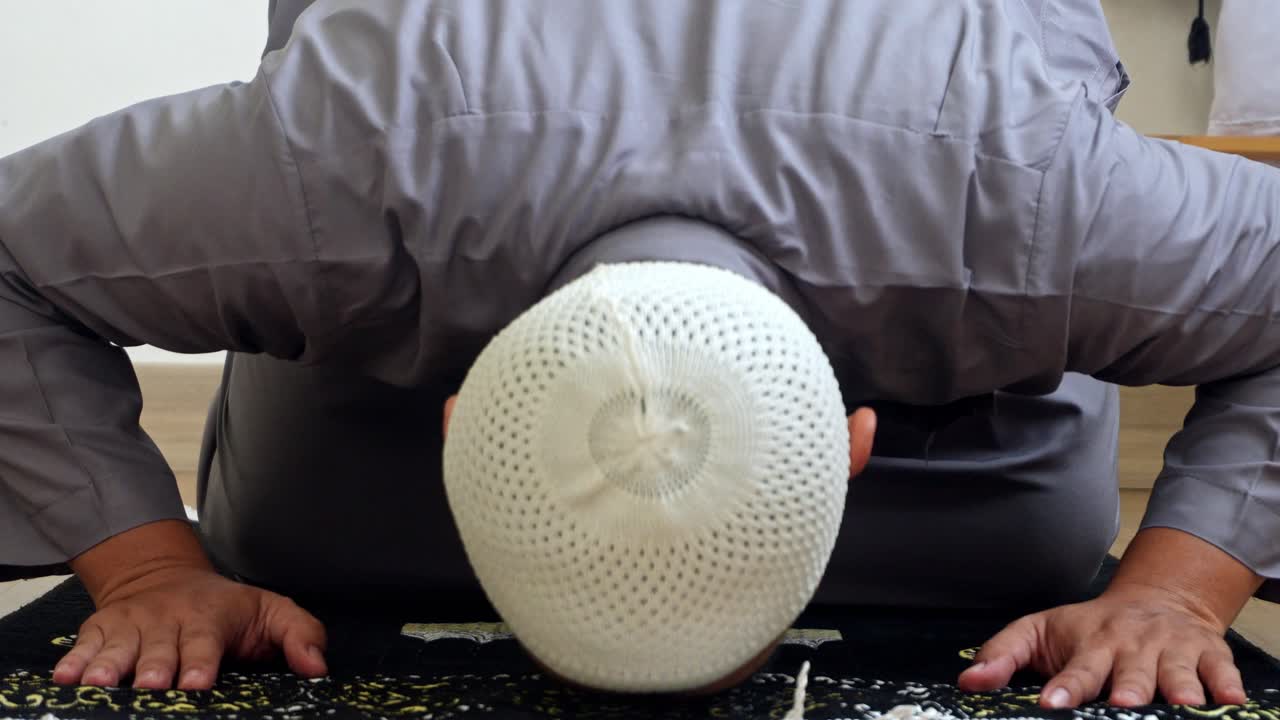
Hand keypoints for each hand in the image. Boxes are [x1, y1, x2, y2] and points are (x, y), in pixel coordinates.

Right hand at [52, 565, 326, 689]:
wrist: (164, 577)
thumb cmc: (225, 608)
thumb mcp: (271, 611)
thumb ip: (301, 635)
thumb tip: (318, 668)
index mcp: (210, 618)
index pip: (205, 642)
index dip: (200, 662)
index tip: (197, 682)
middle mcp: (167, 620)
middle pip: (159, 648)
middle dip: (156, 667)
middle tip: (153, 685)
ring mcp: (131, 625)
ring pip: (119, 648)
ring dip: (109, 666)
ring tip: (100, 685)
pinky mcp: (101, 630)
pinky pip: (84, 647)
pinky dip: (73, 662)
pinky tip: (65, 679)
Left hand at [957, 583, 1245, 707]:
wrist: (1155, 600)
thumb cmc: (1090, 627)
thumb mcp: (1039, 631)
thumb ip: (1002, 654)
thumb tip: (967, 681)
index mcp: (1090, 644)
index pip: (1075, 670)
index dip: (1064, 687)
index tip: (1049, 702)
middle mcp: (1131, 647)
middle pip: (1129, 673)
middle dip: (1127, 688)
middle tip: (1121, 703)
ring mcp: (1171, 650)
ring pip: (1176, 672)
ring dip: (1177, 687)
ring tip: (1179, 704)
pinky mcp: (1208, 654)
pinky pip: (1220, 670)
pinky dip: (1226, 683)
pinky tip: (1229, 699)